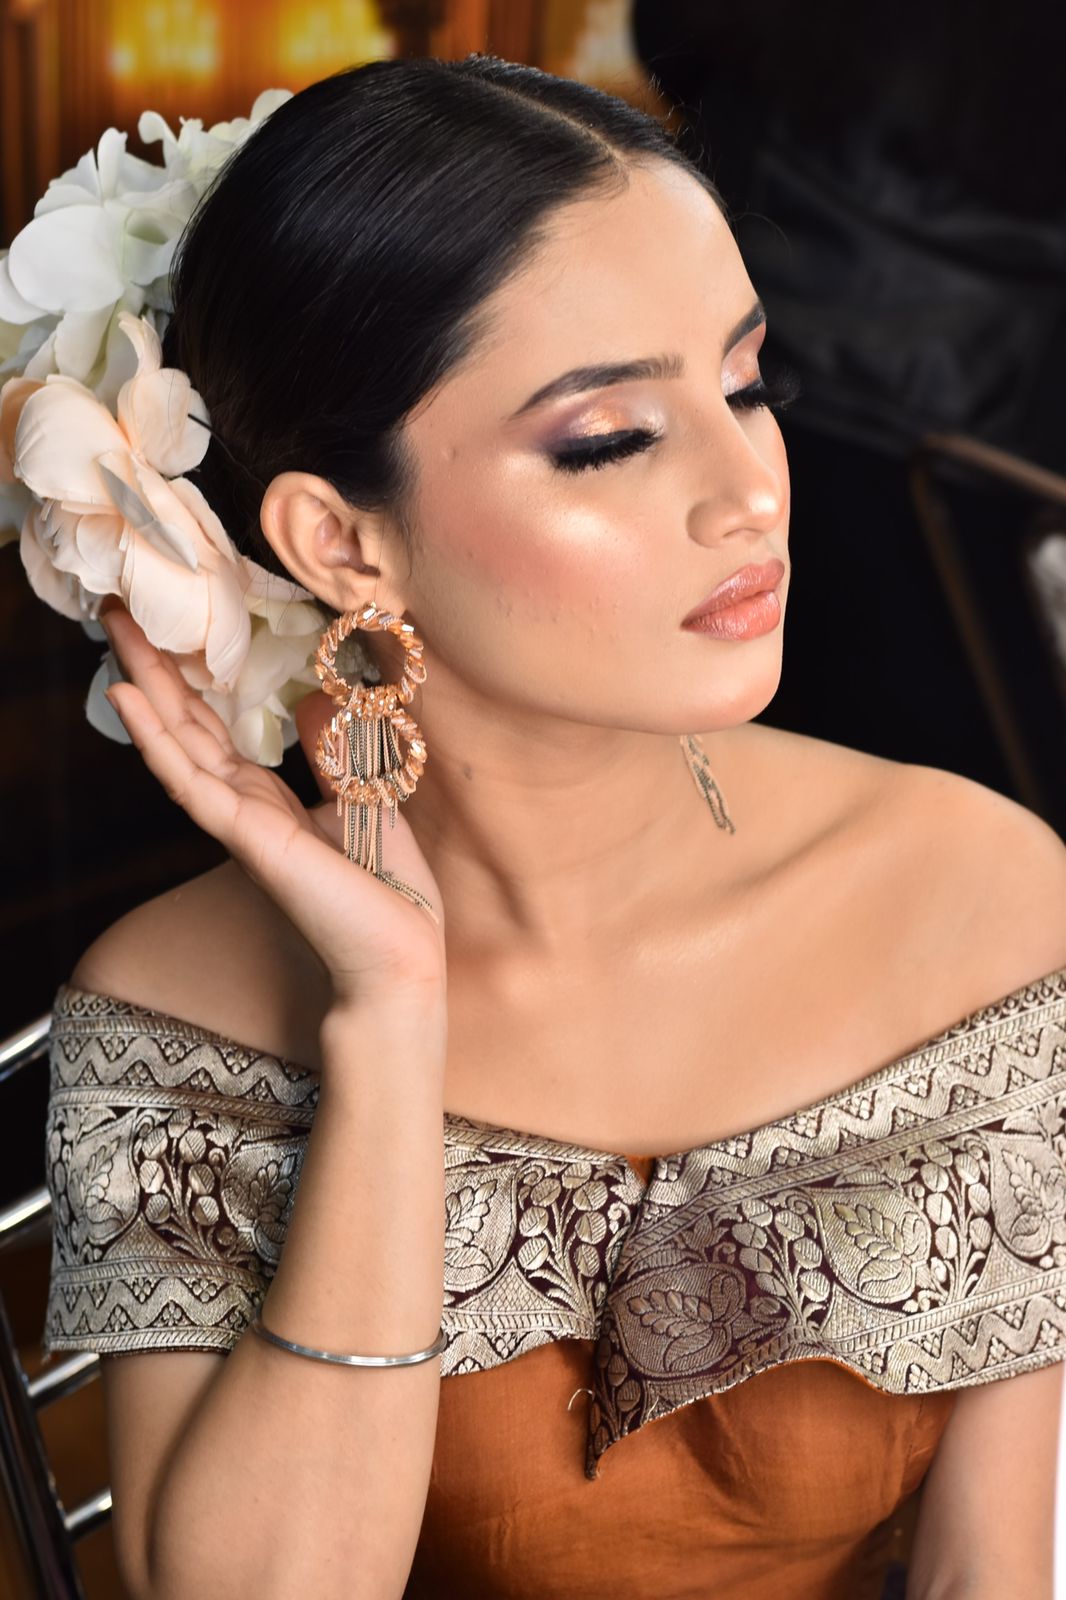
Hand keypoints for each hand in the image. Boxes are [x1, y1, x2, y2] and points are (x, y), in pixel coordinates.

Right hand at [97, 599, 445, 1009]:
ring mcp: (239, 823)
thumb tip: (312, 701)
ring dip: (143, 686)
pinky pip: (191, 781)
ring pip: (176, 744)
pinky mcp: (248, 837)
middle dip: (152, 668)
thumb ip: (331, 751)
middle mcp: (242, 808)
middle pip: (184, 726)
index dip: (185, 682)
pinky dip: (157, 739)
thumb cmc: (386, 889)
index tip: (163, 632)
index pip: (212, 729)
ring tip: (112, 632)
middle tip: (118, 610)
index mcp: (267, 800)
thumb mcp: (362, 796)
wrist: (401, 955)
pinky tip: (128, 698)